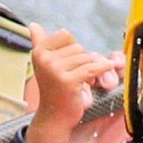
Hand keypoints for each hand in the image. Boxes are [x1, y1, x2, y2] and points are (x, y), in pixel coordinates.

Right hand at [26, 27, 121, 142]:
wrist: (54, 117)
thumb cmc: (53, 89)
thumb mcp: (44, 63)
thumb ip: (40, 43)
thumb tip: (33, 25)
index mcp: (39, 51)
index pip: (65, 35)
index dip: (71, 48)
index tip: (67, 63)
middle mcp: (44, 59)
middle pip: (78, 47)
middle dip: (80, 61)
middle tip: (73, 76)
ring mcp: (55, 70)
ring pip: (86, 57)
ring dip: (87, 69)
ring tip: (78, 82)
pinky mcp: (68, 81)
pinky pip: (92, 68)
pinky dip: (102, 68)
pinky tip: (109, 66)